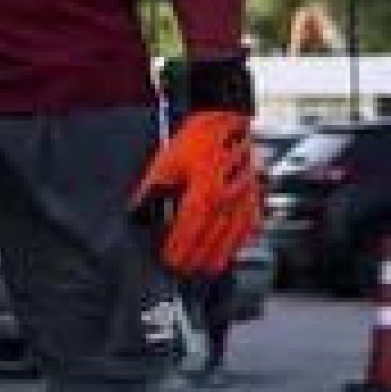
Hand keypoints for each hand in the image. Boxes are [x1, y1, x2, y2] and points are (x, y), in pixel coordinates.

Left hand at [132, 109, 260, 275]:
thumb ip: (152, 190)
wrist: (228, 120)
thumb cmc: (197, 138)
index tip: (171, 261)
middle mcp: (228, 197)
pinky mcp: (256, 194)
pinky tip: (234, 250)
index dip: (180, 247)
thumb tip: (135, 209)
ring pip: (233, 235)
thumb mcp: (167, 161)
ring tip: (208, 269)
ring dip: (220, 254)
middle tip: (186, 271)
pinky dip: (242, 240)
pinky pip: (252, 223)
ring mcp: (246, 198)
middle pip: (212, 236)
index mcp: (204, 190)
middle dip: (198, 256)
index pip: (189, 228)